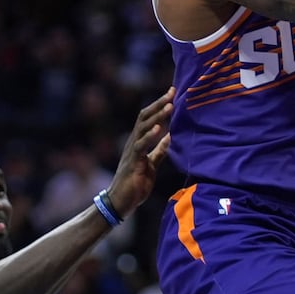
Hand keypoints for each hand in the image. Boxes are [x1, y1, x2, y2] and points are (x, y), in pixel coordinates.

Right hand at [105, 88, 173, 214]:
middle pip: (145, 117)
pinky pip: (141, 145)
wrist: (122, 201)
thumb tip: (170, 137)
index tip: (173, 93)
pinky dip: (150, 136)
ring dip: (157, 116)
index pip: (149, 118)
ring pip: (143, 127)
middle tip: (172, 92)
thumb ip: (159, 150)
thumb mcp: (151, 164)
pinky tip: (160, 128)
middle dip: (159, 103)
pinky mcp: (133, 162)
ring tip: (169, 106)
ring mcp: (132, 151)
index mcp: (139, 141)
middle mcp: (133, 142)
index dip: (160, 105)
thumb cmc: (136, 183)